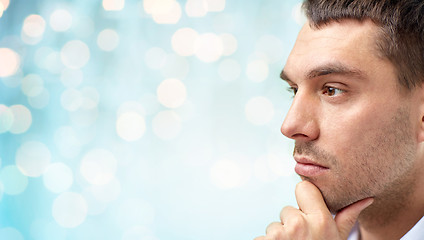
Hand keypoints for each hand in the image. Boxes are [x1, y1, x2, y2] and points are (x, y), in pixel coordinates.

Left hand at [255, 181, 372, 239]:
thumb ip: (347, 217)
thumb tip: (365, 198)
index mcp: (320, 220)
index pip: (303, 187)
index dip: (305, 199)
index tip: (308, 212)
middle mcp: (298, 224)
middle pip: (287, 210)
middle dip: (292, 224)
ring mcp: (279, 234)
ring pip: (275, 225)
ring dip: (280, 237)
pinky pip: (263, 237)